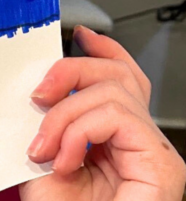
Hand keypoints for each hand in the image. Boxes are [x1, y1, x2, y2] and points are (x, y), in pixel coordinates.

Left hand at [20, 26, 185, 200]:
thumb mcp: (42, 156)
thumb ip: (47, 121)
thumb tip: (38, 86)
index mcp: (113, 137)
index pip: (122, 79)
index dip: (104, 52)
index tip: (78, 35)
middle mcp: (139, 141)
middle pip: (118, 75)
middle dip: (70, 72)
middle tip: (37, 97)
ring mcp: (153, 152)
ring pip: (112, 92)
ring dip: (64, 115)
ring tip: (46, 149)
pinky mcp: (161, 165)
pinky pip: (116, 117)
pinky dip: (79, 131)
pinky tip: (64, 158)